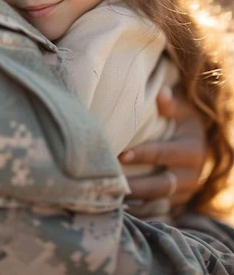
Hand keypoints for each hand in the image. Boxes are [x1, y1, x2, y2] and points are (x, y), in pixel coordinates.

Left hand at [118, 84, 206, 208]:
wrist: (196, 137)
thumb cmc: (181, 116)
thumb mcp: (182, 107)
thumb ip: (171, 102)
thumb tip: (161, 94)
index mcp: (192, 150)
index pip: (163, 154)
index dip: (142, 155)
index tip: (121, 155)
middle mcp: (191, 175)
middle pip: (161, 186)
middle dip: (135, 186)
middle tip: (110, 183)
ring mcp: (185, 192)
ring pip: (158, 202)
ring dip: (135, 202)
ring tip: (110, 198)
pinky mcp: (177, 203)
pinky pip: (157, 211)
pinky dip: (140, 212)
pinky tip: (119, 209)